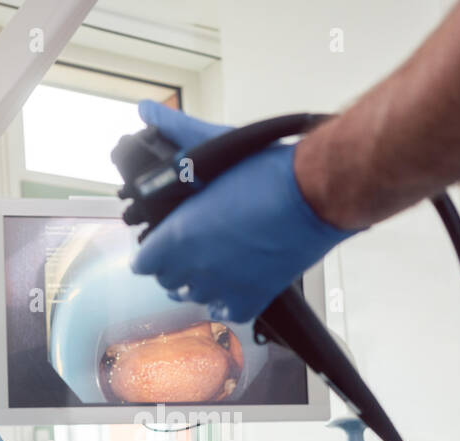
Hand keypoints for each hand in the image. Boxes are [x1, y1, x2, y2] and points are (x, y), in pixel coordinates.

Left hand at [129, 100, 359, 323]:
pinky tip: (235, 282)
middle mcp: (197, 266)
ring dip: (199, 283)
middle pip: (167, 282)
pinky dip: (228, 301)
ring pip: (195, 298)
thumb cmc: (270, 171)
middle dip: (172, 266)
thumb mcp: (217, 146)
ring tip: (214, 263)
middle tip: (189, 249)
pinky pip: (227, 312)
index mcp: (179, 234)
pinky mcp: (253, 297)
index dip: (150, 252)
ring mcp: (224, 285)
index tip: (158, 244)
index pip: (142, 263)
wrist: (316, 193)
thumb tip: (148, 110)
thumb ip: (176, 132)